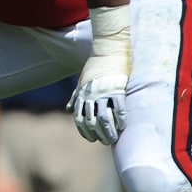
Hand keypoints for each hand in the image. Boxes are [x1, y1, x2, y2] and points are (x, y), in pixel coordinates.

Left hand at [69, 6, 130, 144]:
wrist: (108, 50)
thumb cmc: (94, 67)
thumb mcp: (81, 82)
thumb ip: (75, 97)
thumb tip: (68, 109)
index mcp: (82, 95)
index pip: (79, 118)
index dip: (84, 131)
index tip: (91, 138)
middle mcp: (90, 95)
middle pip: (90, 121)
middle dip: (97, 134)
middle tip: (104, 141)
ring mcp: (103, 92)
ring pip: (103, 117)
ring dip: (108, 131)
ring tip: (113, 139)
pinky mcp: (117, 89)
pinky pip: (118, 107)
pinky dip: (120, 119)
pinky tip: (123, 126)